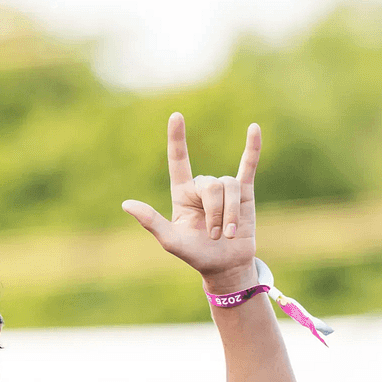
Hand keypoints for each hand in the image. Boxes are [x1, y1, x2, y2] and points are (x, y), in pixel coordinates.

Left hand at [121, 112, 260, 291]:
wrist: (225, 266)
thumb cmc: (196, 254)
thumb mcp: (171, 241)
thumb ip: (151, 221)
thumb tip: (126, 204)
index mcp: (182, 193)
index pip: (178, 160)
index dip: (177, 139)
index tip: (176, 116)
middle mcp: (202, 187)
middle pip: (212, 185)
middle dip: (215, 213)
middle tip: (214, 236)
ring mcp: (224, 187)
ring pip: (230, 187)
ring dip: (230, 214)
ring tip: (228, 234)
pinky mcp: (245, 192)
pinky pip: (248, 166)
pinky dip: (253, 148)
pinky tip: (254, 128)